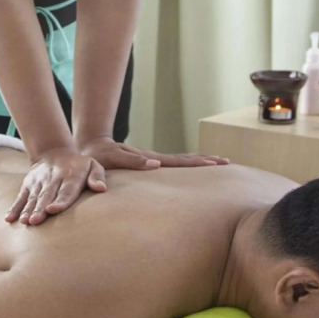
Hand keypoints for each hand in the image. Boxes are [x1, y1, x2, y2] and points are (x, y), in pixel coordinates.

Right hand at [5, 148, 105, 225]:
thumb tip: (101, 188)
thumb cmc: (79, 166)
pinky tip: (9, 219)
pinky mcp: (28, 184)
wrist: (54, 152)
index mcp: (71, 175)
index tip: (53, 209)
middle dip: (40, 208)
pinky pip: (21, 196)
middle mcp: (53, 178)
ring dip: (28, 209)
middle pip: (47, 195)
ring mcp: (39, 181)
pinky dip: (15, 207)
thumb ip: (97, 176)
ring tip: (25, 221)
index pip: (66, 190)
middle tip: (35, 221)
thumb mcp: (93, 165)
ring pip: (33, 197)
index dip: (60, 201)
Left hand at [78, 137, 229, 169]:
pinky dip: (185, 167)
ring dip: (199, 161)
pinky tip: (192, 170)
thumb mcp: (112, 159)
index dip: (197, 163)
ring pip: (180, 161)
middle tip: (227, 161)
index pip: (178, 161)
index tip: (215, 163)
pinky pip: (171, 166)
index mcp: (149, 158)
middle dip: (206, 160)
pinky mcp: (148, 164)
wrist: (91, 147)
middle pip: (185, 159)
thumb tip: (156, 164)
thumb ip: (131, 162)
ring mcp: (152, 160)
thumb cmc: (98, 156)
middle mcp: (154, 158)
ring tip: (218, 163)